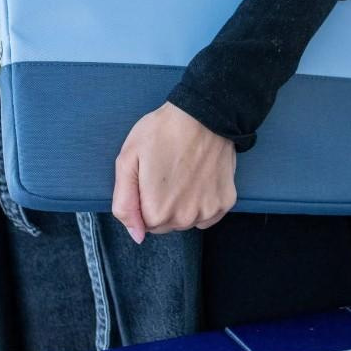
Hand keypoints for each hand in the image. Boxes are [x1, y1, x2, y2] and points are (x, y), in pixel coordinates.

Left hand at [112, 102, 237, 242]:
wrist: (202, 114)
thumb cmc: (161, 132)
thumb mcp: (127, 160)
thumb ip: (124, 203)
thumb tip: (136, 236)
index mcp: (156, 211)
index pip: (143, 222)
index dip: (143, 199)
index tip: (149, 176)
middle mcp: (184, 219)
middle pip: (166, 224)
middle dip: (162, 204)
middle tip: (165, 172)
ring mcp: (207, 212)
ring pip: (186, 220)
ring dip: (182, 204)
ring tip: (182, 172)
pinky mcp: (225, 202)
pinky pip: (207, 215)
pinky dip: (202, 202)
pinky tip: (199, 178)